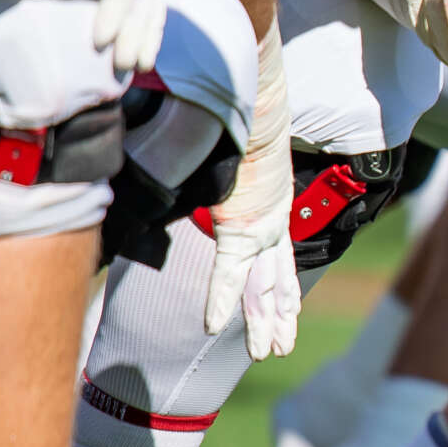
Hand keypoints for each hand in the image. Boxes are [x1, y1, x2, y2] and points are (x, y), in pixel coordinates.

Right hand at [203, 26, 300, 358]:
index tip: (235, 319)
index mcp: (262, 214)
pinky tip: (214, 326)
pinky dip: (222, 298)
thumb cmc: (241, 117)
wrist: (258, 95)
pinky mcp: (250, 221)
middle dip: (271, 320)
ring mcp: (261, 225)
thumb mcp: (229, 149)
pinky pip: (233, 269)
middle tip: (275, 350)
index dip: (247, 293)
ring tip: (273, 351)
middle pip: (267, 283)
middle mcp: (264, 225)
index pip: (256, 262)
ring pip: (263, 285)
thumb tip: (171, 156)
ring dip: (265, 320)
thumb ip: (204, 162)